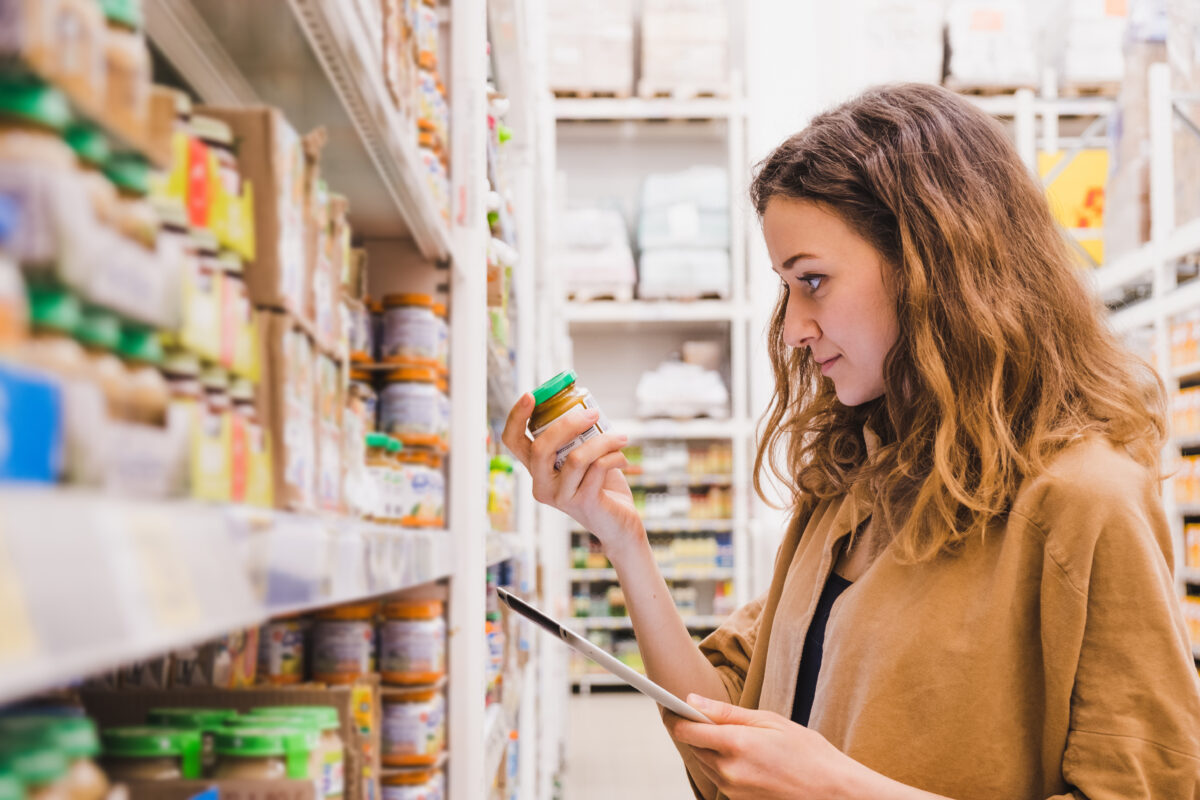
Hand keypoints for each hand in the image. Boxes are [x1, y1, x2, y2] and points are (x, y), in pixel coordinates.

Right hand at [501, 394, 643, 552]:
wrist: (619, 523)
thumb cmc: (601, 485)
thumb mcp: (583, 457)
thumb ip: (578, 438)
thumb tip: (585, 405)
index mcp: (536, 469)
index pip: (513, 442)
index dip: (516, 417)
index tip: (531, 396)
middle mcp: (541, 485)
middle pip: (541, 448)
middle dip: (567, 424)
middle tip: (593, 413)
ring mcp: (560, 496)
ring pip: (576, 458)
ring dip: (603, 441)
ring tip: (620, 438)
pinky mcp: (583, 502)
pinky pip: (597, 468)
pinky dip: (614, 456)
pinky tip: (622, 457)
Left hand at [663, 694, 864, 799]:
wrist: (832, 790)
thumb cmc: (806, 751)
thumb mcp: (768, 720)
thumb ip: (726, 713)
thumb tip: (692, 701)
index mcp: (735, 745)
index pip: (686, 730)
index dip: (675, 716)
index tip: (671, 706)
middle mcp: (729, 770)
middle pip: (692, 746)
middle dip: (694, 729)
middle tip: (705, 714)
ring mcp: (732, 789)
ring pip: (704, 762)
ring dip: (707, 747)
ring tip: (731, 734)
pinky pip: (718, 777)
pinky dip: (721, 762)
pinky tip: (742, 753)